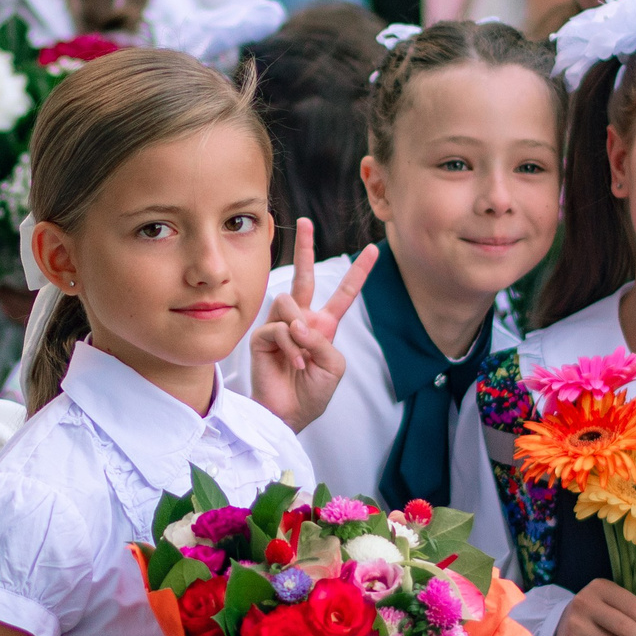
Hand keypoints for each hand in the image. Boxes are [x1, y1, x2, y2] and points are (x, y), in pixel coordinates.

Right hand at [248, 224, 373, 432]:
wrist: (289, 413)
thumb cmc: (312, 392)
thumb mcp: (334, 365)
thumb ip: (323, 339)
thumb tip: (297, 323)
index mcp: (324, 325)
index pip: (343, 293)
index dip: (359, 272)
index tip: (373, 250)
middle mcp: (301, 320)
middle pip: (305, 276)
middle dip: (306, 248)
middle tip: (305, 222)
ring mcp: (280, 326)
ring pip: (289, 301)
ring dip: (299, 329)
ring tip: (301, 355)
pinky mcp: (262, 336)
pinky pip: (278, 326)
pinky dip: (290, 345)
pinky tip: (292, 362)